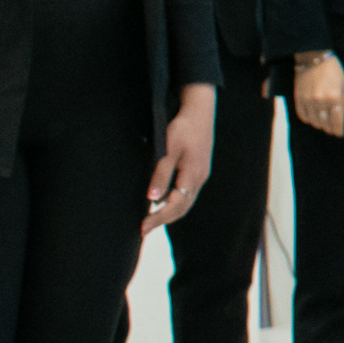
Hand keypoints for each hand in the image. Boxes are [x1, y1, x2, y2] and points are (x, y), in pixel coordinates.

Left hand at [145, 83, 214, 235]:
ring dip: (169, 212)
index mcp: (192, 175)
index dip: (159, 218)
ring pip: (186, 202)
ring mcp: (200, 176)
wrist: (200, 113)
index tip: (142, 227)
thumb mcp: (168, 150)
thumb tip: (152, 199)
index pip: (175, 205)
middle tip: (143, 229)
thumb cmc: (182, 129)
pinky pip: (186, 193)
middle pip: (182, 208)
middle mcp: (199, 179)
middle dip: (163, 220)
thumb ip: (161, 174)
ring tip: (150, 219)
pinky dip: (174, 202)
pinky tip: (161, 201)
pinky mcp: (198, 171)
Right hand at [293, 52, 343, 137]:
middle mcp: (320, 101)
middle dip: (330, 128)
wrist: (314, 58)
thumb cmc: (333, 71)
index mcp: (334, 97)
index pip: (337, 121)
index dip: (339, 129)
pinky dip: (309, 119)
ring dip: (320, 124)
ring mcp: (308, 100)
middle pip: (325, 124)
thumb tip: (343, 119)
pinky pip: (303, 116)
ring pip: (314, 122)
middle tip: (333, 130)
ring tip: (325, 123)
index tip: (340, 133)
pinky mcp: (299, 99)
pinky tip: (314, 117)